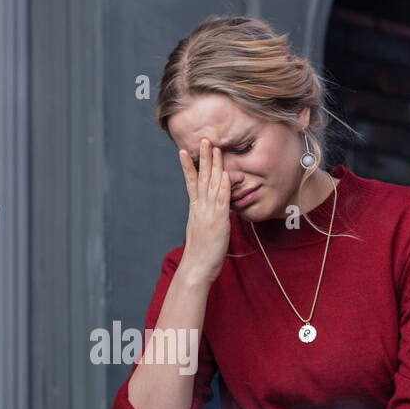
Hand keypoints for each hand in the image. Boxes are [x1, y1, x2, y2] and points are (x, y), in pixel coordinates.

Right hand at [177, 137, 231, 283]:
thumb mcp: (201, 232)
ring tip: (214, 148)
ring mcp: (208, 214)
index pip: (191, 183)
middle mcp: (200, 208)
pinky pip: (221, 201)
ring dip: (213, 165)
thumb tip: (210, 214)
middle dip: (202, 158)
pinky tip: (224, 174)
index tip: (185, 151)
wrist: (196, 269)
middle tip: (203, 139)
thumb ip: (205, 219)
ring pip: (211, 184)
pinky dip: (223, 186)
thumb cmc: (200, 255)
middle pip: (201, 178)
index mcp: (195, 210)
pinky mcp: (218, 222)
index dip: (189, 166)